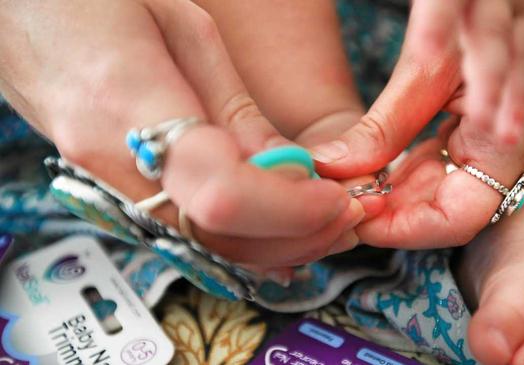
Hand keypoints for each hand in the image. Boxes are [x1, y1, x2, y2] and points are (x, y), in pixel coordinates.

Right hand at [0, 0, 363, 268]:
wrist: (17, 11)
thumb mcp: (184, 29)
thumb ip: (235, 111)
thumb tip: (288, 170)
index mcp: (129, 105)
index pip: (222, 193)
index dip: (290, 209)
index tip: (336, 200)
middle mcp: (111, 163)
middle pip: (218, 237)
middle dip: (296, 237)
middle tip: (347, 214)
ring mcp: (105, 184)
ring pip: (203, 246)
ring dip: (275, 243)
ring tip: (323, 218)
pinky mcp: (113, 191)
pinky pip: (185, 232)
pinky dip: (241, 238)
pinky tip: (278, 227)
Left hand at [311, 0, 523, 247]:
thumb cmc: (482, 4)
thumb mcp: (428, 64)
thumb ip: (384, 127)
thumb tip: (332, 167)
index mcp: (517, 140)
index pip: (456, 218)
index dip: (400, 227)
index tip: (352, 219)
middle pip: (447, 207)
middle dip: (392, 209)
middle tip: (341, 201)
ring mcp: (513, 138)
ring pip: (444, 189)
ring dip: (397, 192)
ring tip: (352, 185)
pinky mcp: (496, 127)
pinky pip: (449, 164)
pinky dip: (410, 170)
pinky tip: (377, 169)